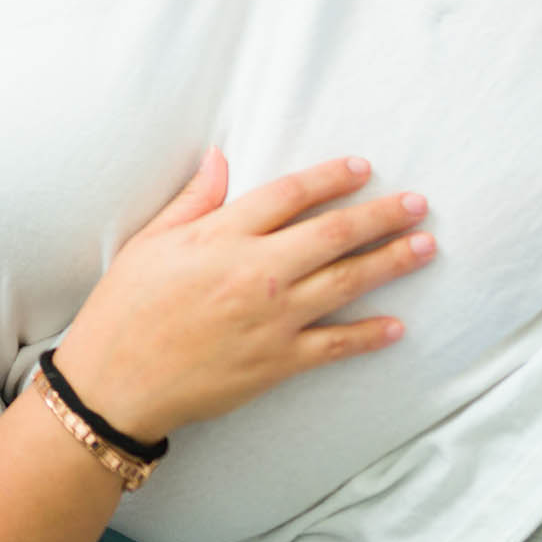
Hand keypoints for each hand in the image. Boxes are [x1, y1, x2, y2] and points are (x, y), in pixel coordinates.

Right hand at [54, 150, 430, 441]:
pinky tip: (398, 326)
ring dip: (392, 263)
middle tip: (419, 205)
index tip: (363, 168)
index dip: (332, 178)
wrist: (115, 382)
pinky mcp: (278, 361)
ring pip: (347, 282)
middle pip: (334, 233)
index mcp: (222, 236)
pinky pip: (336, 344)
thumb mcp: (148, 243)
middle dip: (382, 216)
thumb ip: (193, 201)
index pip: (291, 194)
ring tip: (425, 248)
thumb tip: (220, 159)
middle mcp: (256, 271)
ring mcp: (273, 318)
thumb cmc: (123, 309)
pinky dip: (370, 335)